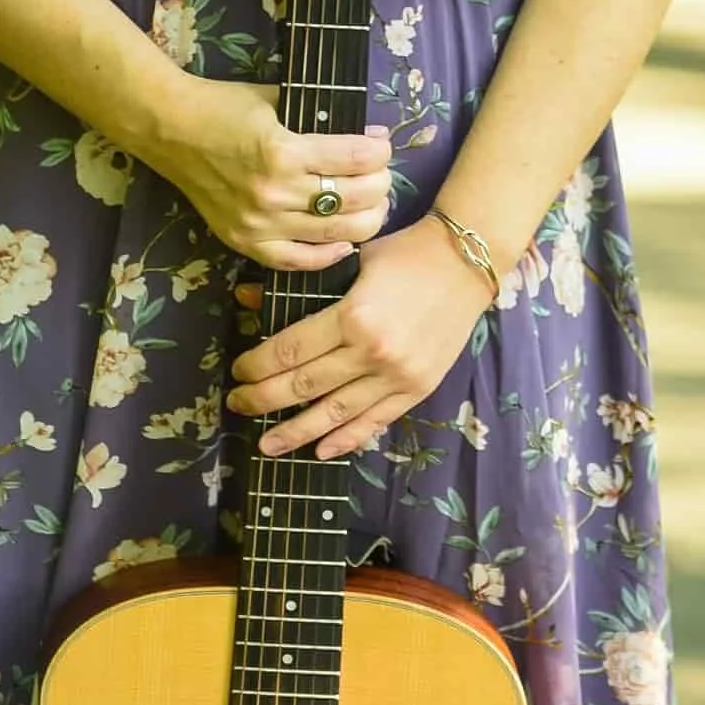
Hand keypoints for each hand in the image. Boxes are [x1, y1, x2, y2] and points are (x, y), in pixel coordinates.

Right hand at [155, 81, 392, 270]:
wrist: (169, 129)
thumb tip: (370, 138)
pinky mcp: (244, 242)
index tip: (381, 145)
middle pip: (354, 199)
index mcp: (284, 151)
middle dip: (380, 185)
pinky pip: (297, 261)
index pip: (356, 159)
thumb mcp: (277, 99)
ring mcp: (259, 223)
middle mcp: (274, 192)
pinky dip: (328, 255)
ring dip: (365, 218)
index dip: (380, 152)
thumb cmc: (223, 106)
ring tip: (371, 205)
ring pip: (335, 233)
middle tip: (381, 176)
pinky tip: (344, 243)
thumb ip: (321, 119)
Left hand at [231, 217, 489, 461]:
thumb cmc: (405, 254)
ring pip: (335, 413)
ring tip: (266, 444)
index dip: (258, 366)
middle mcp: (372, 352)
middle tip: (238, 404)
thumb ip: (301, 286)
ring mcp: (396, 376)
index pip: (291, 351)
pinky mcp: (417, 389)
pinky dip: (346, 439)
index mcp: (353, 316)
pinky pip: (375, 421)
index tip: (238, 372)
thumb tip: (245, 299)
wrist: (467, 263)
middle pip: (305, 385)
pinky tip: (320, 450)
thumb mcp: (350, 261)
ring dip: (296, 431)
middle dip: (264, 399)